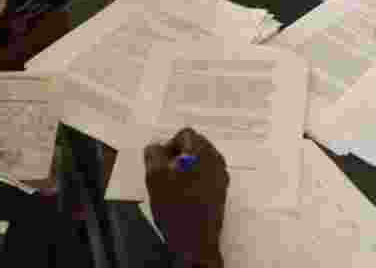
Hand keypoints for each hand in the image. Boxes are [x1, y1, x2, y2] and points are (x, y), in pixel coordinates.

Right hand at [145, 128, 227, 267]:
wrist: (195, 241)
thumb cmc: (176, 208)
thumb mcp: (155, 177)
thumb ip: (153, 154)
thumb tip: (155, 146)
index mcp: (202, 151)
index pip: (185, 134)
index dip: (169, 145)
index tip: (160, 161)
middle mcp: (216, 160)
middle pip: (196, 145)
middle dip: (179, 155)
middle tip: (165, 172)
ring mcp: (221, 176)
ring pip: (201, 161)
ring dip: (187, 167)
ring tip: (173, 185)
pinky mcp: (221, 191)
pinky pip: (207, 175)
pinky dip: (195, 179)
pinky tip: (184, 195)